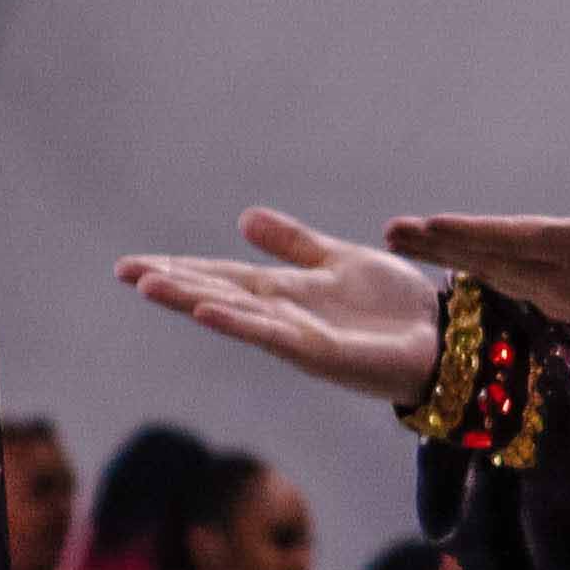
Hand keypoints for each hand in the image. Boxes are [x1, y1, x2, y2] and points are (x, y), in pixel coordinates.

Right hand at [120, 210, 450, 402]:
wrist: (443, 336)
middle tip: (125, 272)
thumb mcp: (339, 259)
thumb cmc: (393, 305)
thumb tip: (244, 218)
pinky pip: (273, 335)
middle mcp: (282, 313)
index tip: (132, 263)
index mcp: (285, 290)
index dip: (178, 268)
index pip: (220, 275)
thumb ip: (294, 244)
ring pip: (235, 314)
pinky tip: (209, 310)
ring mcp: (297, 334)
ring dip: (193, 300)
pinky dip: (240, 322)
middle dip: (172, 284)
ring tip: (150, 286)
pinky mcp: (320, 352)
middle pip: (216, 293)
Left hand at [389, 154, 569, 362]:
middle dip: (437, 245)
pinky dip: (477, 269)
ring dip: (447, 256)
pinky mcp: (565, 307)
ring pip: (494, 274)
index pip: (519, 239)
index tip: (428, 223)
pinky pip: (509, 284)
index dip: (471, 232)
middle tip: (390, 232)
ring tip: (406, 239)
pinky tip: (453, 259)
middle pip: (490, 260)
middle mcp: (565, 280)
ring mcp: (561, 298)